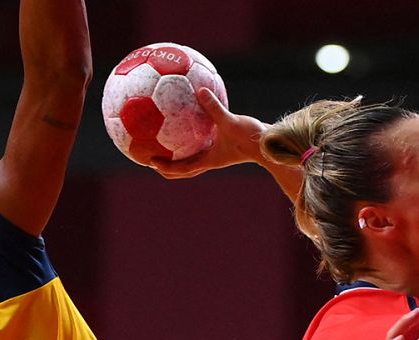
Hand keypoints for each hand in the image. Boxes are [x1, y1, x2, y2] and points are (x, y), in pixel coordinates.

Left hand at [150, 87, 265, 178]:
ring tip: (161, 146)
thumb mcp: (230, 121)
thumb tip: (200, 90)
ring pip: (191, 160)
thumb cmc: (251, 136)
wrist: (268, 143)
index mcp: (209, 159)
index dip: (166, 168)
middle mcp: (210, 159)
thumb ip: (214, 107)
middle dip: (166, 168)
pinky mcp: (221, 146)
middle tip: (150, 159)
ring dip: (176, 157)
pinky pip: (199, 146)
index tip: (151, 162)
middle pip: (183, 170)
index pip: (183, 169)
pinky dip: (188, 142)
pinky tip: (184, 126)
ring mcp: (215, 154)